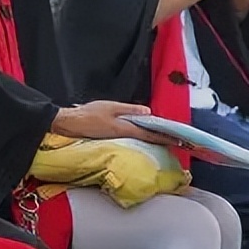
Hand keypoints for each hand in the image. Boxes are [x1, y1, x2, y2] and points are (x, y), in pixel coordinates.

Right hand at [51, 102, 170, 143]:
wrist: (70, 123)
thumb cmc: (88, 114)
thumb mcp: (110, 107)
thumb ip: (129, 109)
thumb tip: (147, 112)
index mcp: (125, 128)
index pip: (150, 134)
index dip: (164, 137)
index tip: (178, 140)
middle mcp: (123, 135)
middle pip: (147, 138)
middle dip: (162, 139)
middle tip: (176, 141)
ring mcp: (117, 137)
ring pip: (140, 138)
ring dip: (152, 138)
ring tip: (165, 138)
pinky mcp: (111, 136)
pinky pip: (131, 137)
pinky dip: (141, 136)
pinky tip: (144, 134)